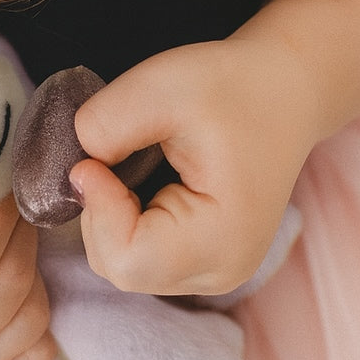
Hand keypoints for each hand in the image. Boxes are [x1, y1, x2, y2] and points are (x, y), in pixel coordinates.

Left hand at [70, 32, 319, 296]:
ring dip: (109, 217)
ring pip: (124, 266)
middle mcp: (222, 271)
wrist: (285, 90)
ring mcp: (215, 274)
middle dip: (99, 213)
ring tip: (134, 167)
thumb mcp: (162, 85)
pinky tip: (143, 185)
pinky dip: (124, 223)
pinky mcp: (203, 264)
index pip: (126, 258)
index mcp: (224, 238)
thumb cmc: (232, 85)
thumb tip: (75, 169)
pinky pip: (138, 258)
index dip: (97, 210)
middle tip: (112, 158)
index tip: (96, 161)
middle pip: (120, 268)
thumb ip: (106, 124)